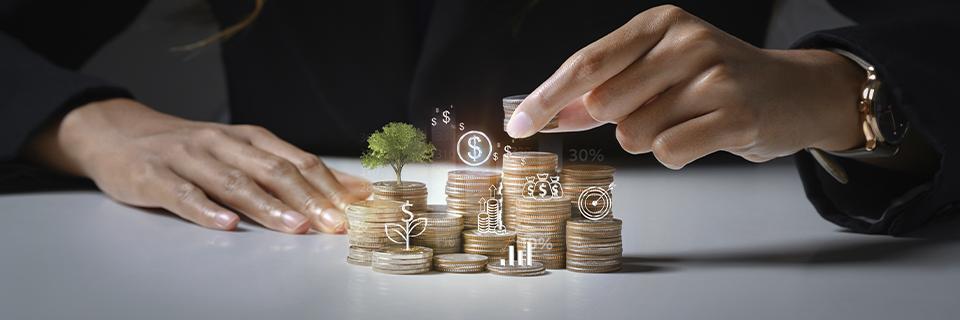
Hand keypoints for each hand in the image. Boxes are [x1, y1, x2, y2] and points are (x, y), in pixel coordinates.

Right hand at [26, 99, 369, 232]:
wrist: (119, 133)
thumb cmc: (191, 149)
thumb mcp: (243, 151)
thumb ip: (291, 169)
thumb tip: (349, 188)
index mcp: (248, 138)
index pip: (296, 160)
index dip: (328, 184)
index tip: (355, 207)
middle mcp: (222, 144)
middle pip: (273, 171)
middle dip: (309, 198)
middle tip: (334, 223)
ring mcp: (188, 158)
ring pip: (234, 183)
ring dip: (269, 206)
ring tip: (295, 225)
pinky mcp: (154, 176)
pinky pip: (183, 194)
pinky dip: (206, 210)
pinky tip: (226, 224)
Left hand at [506, 5, 865, 168]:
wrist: (797, 92)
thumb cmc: (718, 81)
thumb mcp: (659, 69)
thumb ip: (604, 89)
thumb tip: (546, 113)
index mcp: (660, 23)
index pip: (587, 63)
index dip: (546, 97)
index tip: (517, 124)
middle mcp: (686, 41)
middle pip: (604, 105)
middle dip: (617, 122)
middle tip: (659, 110)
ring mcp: (714, 76)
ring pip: (634, 134)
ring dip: (651, 139)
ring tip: (689, 120)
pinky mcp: (735, 114)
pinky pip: (668, 153)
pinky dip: (677, 154)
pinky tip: (705, 134)